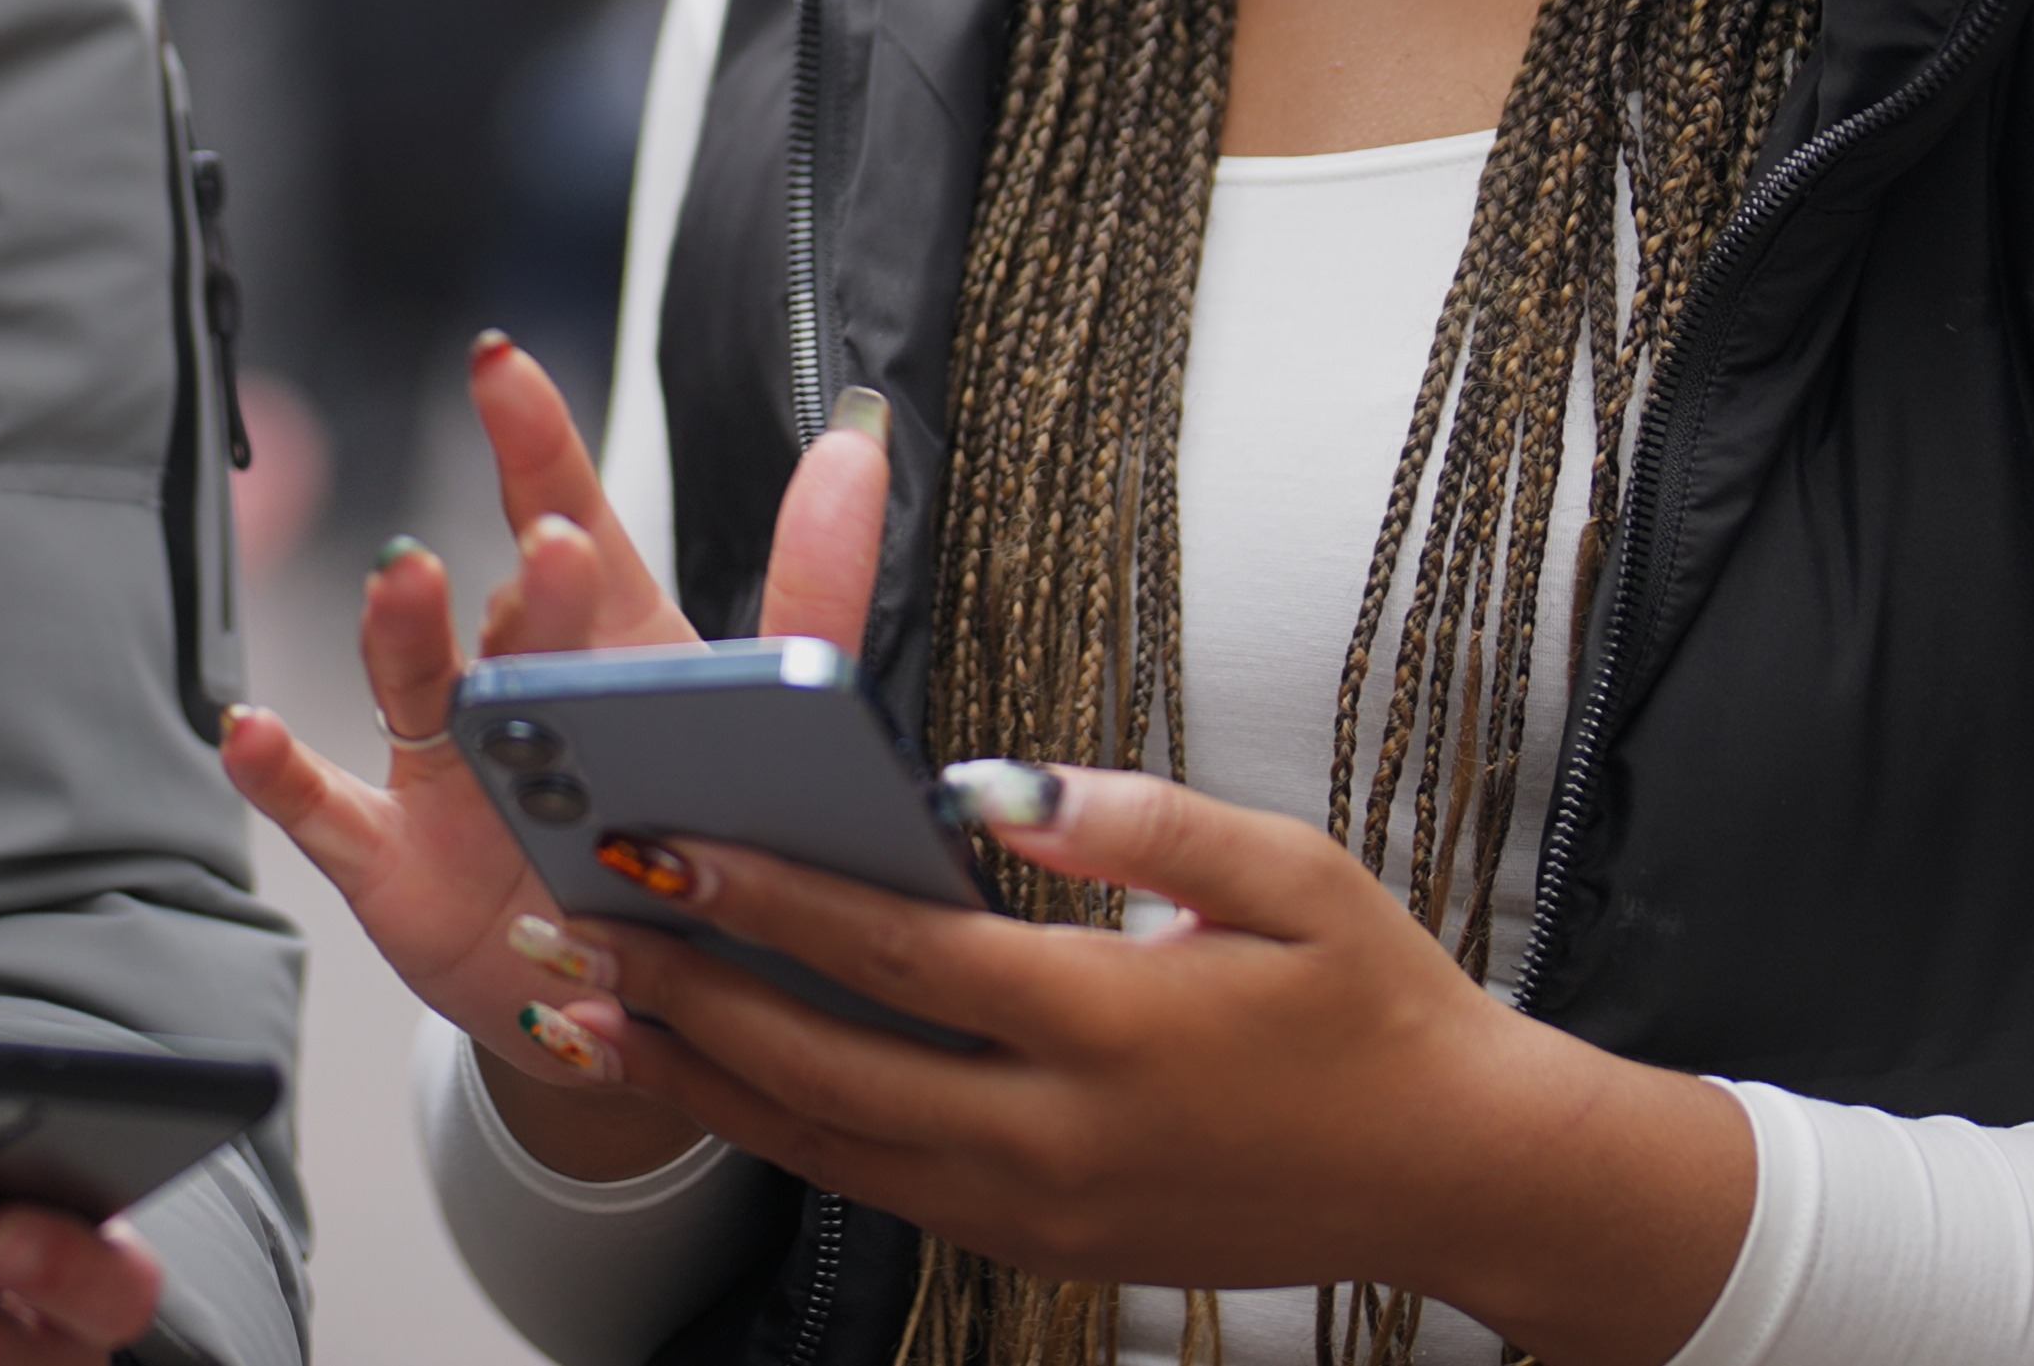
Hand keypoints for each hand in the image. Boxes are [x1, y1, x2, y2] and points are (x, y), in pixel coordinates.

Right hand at [212, 340, 888, 1184]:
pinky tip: (253, 731)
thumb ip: (815, 583)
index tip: (502, 364)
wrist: (624, 992)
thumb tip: (861, 441)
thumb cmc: (685, 834)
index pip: (569, 520)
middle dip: (538, 581)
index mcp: (605, 646)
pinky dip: (284, 773)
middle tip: (557, 538)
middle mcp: (515, 690)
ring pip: (417, 688)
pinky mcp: (393, 860)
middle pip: (517, 617)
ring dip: (405, 632)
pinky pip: (326, 809)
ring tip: (407, 580)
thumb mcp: (768, 716)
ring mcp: (446, 771)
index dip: (537, 442)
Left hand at [537, 765, 1754, 1365]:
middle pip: (827, 1067)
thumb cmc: (1380, 1007)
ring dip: (703, 1078)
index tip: (660, 837)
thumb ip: (1133, 820)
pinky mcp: (1043, 1247)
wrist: (1460, 1175)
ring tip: (593, 1007)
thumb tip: (986, 785)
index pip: (897, 953)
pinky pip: (879, 1188)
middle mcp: (1060, 1135)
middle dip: (685, 993)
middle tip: (573, 924)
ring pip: (830, 1149)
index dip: (765, 894)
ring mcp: (1043, 1210)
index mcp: (1114, 1025)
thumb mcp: (1290, 876)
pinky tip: (713, 1077)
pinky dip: (780, 1134)